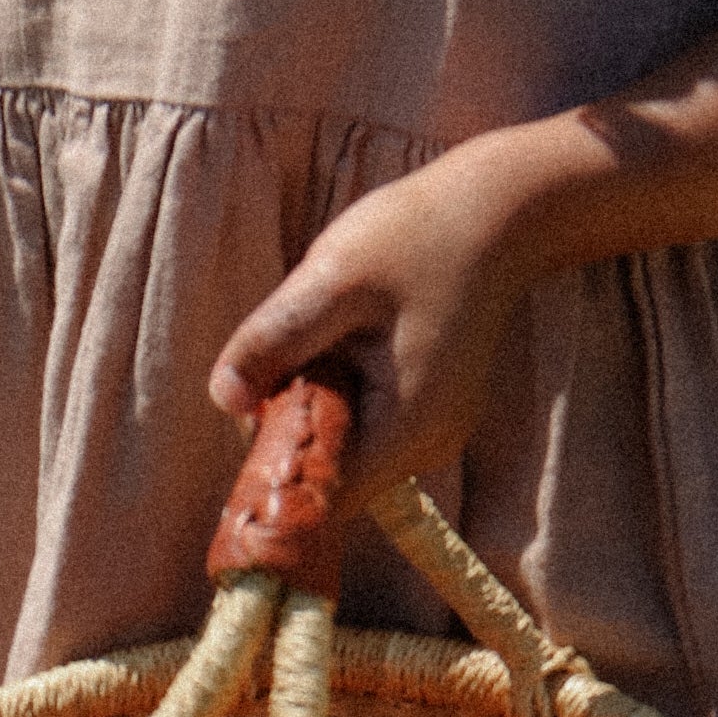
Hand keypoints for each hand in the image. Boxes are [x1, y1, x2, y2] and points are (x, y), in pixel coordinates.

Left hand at [209, 143, 540, 495]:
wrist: (494, 218)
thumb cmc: (416, 239)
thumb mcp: (333, 280)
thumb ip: (276, 339)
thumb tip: (223, 399)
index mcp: (406, 430)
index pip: (322, 498)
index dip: (275, 471)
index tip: (253, 412)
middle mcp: (425, 450)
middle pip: (329, 476)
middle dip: (290, 429)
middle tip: (288, 353)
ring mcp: (431, 436)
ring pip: (344, 449)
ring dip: (313, 407)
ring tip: (328, 337)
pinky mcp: (429, 416)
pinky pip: (365, 426)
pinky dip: (339, 395)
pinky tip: (349, 341)